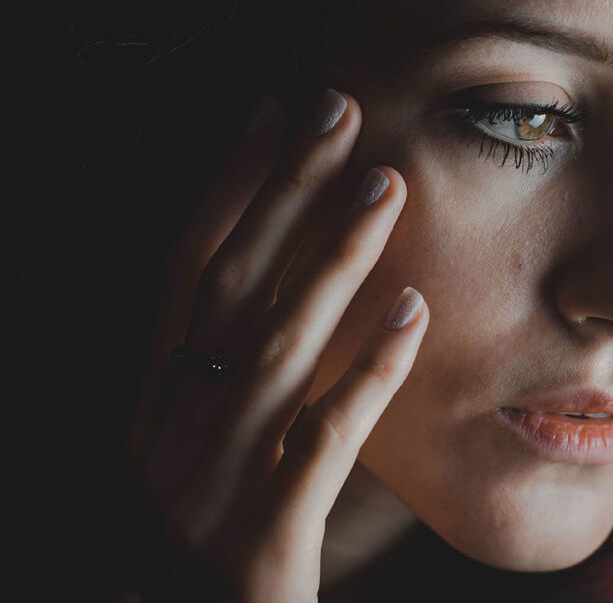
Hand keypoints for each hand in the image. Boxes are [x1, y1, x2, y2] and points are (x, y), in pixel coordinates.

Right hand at [125, 90, 428, 600]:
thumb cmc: (230, 542)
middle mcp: (168, 433)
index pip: (186, 272)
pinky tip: (415, 313)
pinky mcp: (262, 540)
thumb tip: (316, 284)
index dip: (229, 187)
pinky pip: (321, 441)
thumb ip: (261, 379)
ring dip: (334, 258)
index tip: (272, 112)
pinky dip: (369, 372)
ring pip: (275, 350)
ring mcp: (209, 486)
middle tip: (339, 110)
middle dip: (285, 191)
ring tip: (388, 186)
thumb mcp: (229, 450)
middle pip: (231, 287)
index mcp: (156, 404)